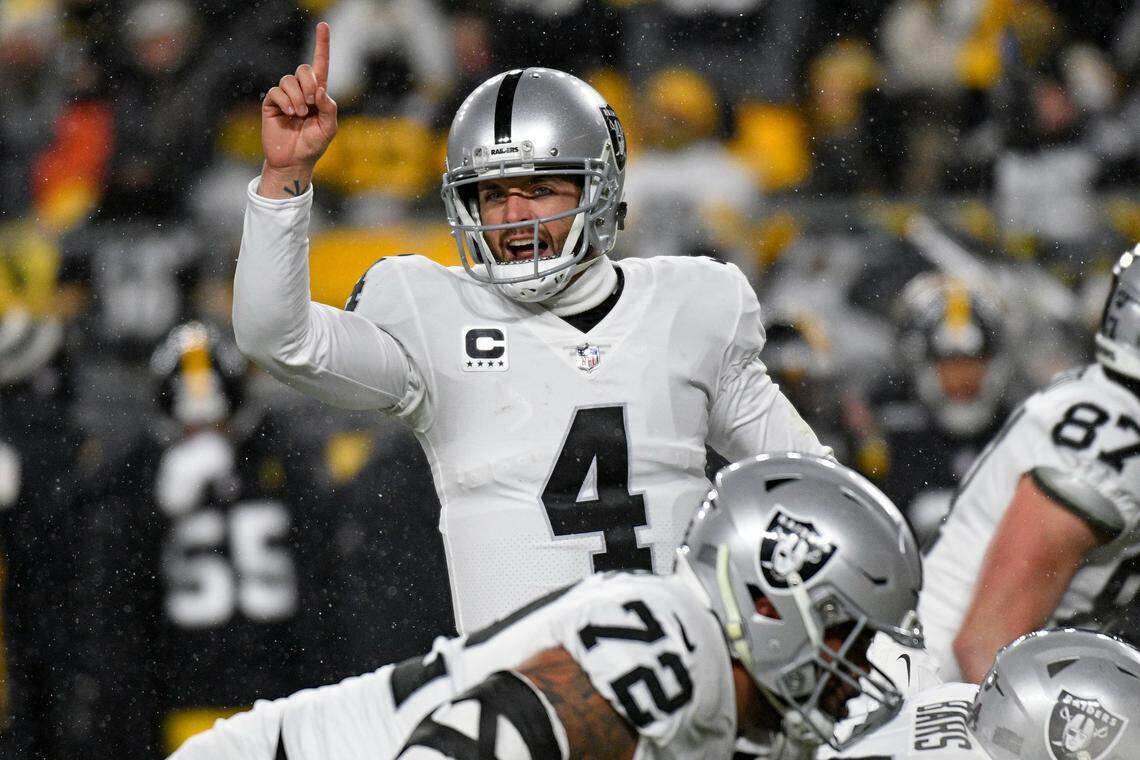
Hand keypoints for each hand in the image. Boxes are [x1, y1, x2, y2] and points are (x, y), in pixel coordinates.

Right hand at [258, 22, 336, 197]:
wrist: (293, 161)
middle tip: (311, 104)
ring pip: (289, 80)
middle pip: (304, 69)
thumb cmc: (313, 146)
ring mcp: (285, 96)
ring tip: (300, 114)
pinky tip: (289, 114)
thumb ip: (329, 108)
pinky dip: (285, 101)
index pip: (321, 65)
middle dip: (309, 84)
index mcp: (318, 94)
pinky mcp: (271, 103)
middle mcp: (301, 91)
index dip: (322, 45)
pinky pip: (276, 91)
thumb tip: (320, 89)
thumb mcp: (329, 128)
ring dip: (297, 97)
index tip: (323, 25)